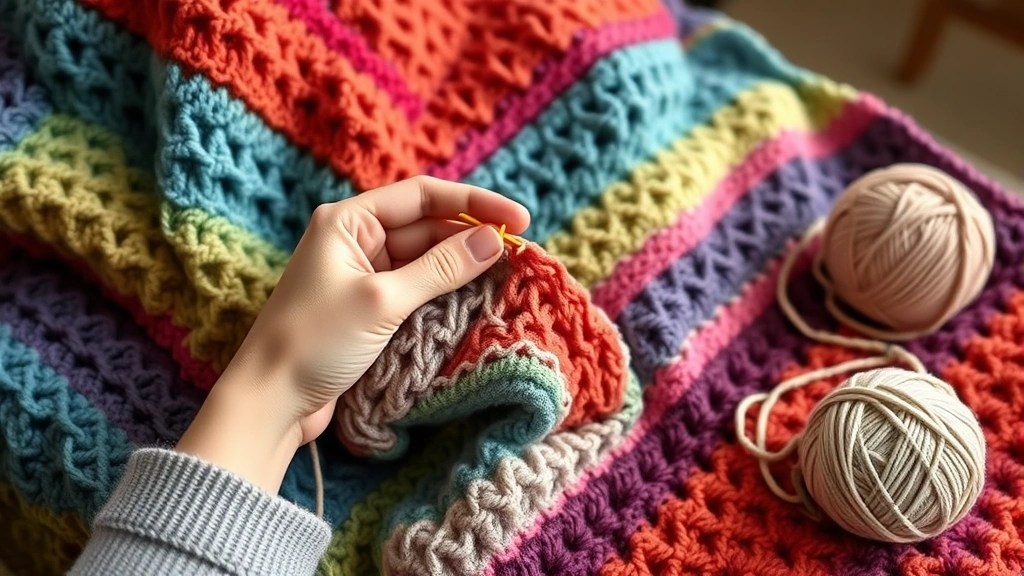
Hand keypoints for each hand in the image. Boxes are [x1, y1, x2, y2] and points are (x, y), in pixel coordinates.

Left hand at [176, 177, 529, 493]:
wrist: (269, 402)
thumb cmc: (313, 342)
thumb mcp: (383, 300)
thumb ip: (441, 268)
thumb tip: (494, 241)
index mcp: (348, 222)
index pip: (423, 196)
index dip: (475, 203)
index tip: (520, 219)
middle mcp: (355, 241)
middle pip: (427, 226)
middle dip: (472, 236)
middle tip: (520, 252)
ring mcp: (362, 275)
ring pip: (425, 259)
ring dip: (462, 266)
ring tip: (506, 274)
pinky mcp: (368, 308)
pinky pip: (416, 288)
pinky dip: (445, 292)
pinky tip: (475, 298)